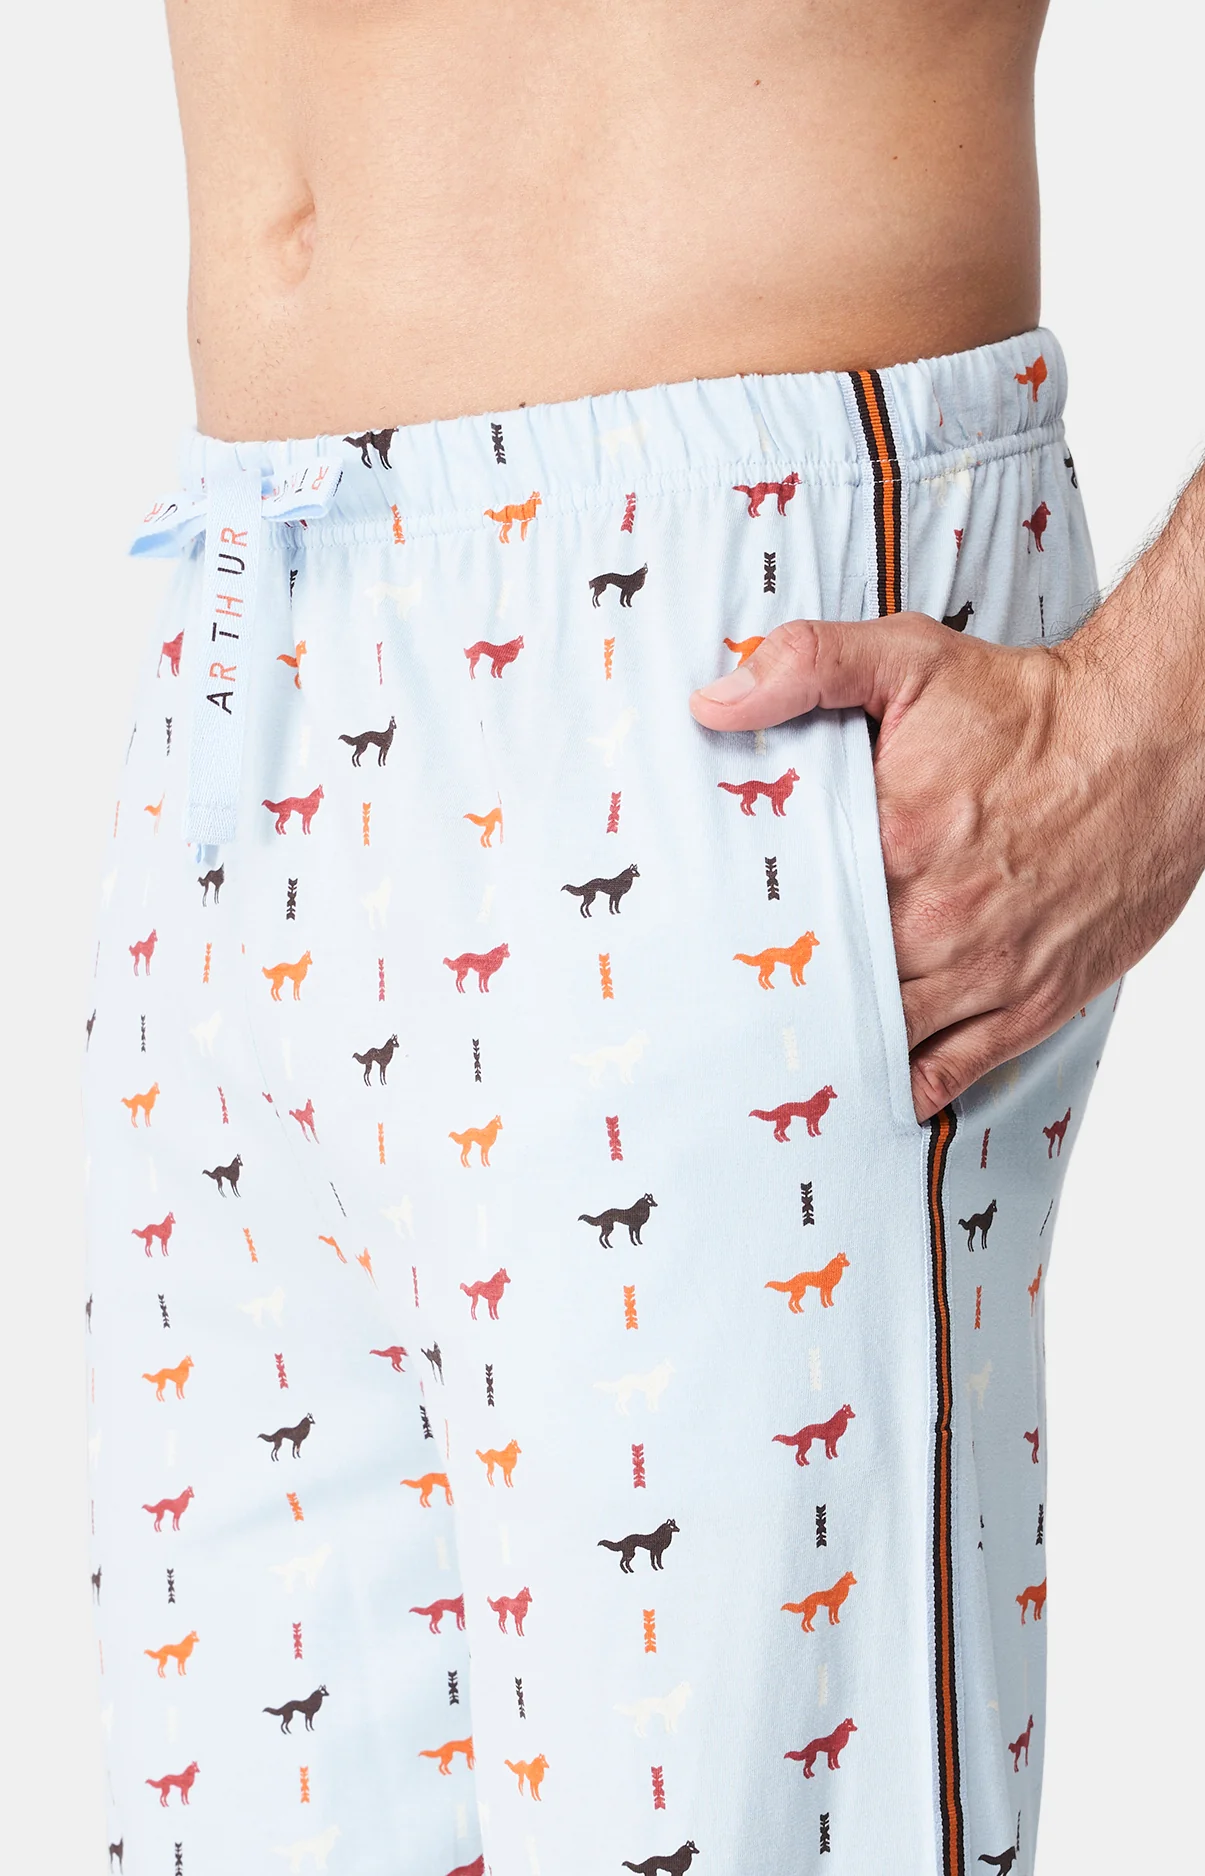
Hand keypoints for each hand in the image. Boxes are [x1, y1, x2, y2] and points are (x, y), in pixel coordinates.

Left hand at [689, 611, 1204, 1119]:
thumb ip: (806, 668)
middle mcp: (937, 918)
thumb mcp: (909, 660)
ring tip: (788, 1058)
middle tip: (737, 1015)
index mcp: (894, 841)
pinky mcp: (1035, 1000)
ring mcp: (988, 968)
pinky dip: (910, 1085)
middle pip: (834, 984)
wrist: (1153, 742)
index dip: (751, 933)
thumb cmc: (1030, 708)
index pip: (794, 911)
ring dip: (839, 1046)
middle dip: (789, 1000)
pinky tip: (873, 1087)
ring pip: (887, 1035)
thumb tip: (714, 703)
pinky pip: (955, 1067)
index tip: (714, 946)